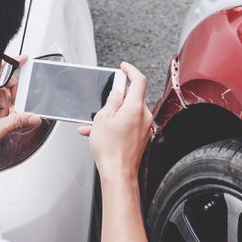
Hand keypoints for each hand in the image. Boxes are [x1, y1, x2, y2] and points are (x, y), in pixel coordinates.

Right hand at [78, 63, 153, 180]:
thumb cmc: (110, 150)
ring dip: (114, 113)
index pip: (139, 80)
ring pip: (129, 112)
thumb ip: (111, 101)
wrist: (118, 173)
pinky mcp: (142, 138)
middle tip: (107, 96)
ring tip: (96, 122)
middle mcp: (144, 117)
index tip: (124, 68)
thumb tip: (117, 91)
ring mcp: (145, 128)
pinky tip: (101, 132)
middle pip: (135, 97)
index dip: (131, 70)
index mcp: (135, 108)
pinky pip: (130, 125)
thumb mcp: (102, 119)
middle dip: (119, 95)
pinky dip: (117, 124)